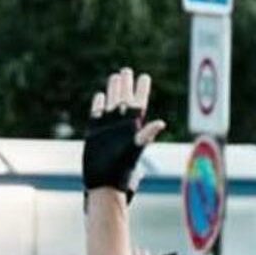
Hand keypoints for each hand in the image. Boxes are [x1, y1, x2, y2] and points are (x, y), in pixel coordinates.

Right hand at [83, 68, 165, 196]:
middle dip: (126, 84)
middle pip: (124, 99)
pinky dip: (98, 103)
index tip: (144, 77)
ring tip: (115, 76)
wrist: (103, 184)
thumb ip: (146, 135)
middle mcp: (121, 125)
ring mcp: (107, 128)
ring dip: (113, 90)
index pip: (139, 102)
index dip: (141, 89)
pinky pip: (96, 114)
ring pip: (111, 103)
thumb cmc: (121, 171)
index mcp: (133, 126)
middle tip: (127, 70)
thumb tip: (161, 123)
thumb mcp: (135, 149)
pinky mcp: (94, 133)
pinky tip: (100, 96)